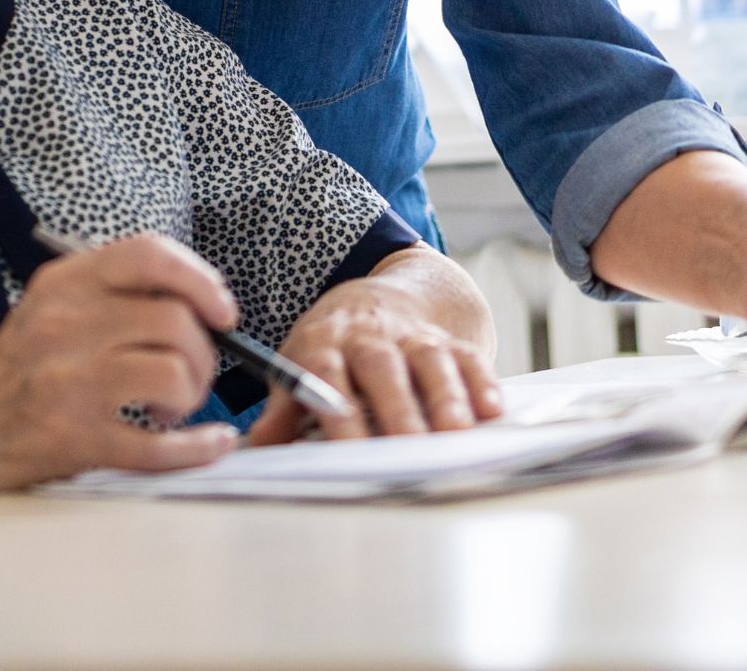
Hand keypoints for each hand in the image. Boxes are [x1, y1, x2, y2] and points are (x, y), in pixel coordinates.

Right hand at [0, 234, 237, 490]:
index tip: (222, 311)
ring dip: (191, 397)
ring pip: (173, 373)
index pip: (148, 254)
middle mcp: (63, 323)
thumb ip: (111, 294)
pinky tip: (207, 445)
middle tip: (192, 376)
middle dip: (204, 354)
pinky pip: (158, 446)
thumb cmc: (19, 373)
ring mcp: (66, 382)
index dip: (200, 279)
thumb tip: (201, 300)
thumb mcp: (51, 309)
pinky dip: (197, 449)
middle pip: (174, 319)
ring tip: (170, 409)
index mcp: (63, 283)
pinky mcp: (72, 439)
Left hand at [247, 261, 502, 445]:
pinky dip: (482, 383)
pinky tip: (492, 412)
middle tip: (409, 450)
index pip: (326, 375)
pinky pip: (468, 358)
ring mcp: (412, 335)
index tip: (346, 449)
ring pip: (429, 361)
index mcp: (324, 343)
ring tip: (456, 435)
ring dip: (444, 397)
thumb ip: (282, 409)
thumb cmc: (333, 346)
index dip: (336, 410)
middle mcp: (370, 336)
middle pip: (382, 368)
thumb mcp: (298, 364)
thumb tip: (254, 449)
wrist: (382, 295)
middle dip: (396, 408)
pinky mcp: (448, 340)